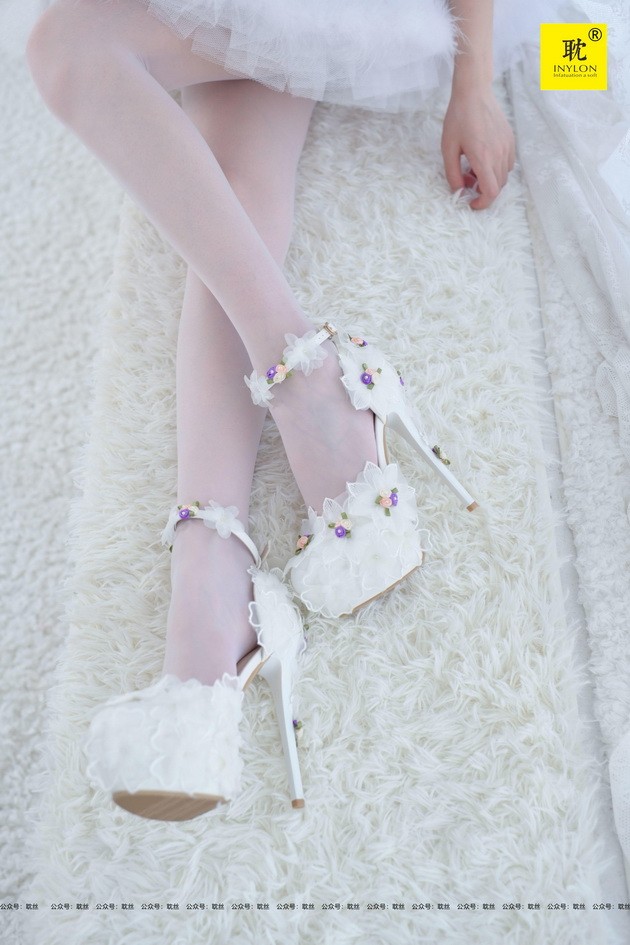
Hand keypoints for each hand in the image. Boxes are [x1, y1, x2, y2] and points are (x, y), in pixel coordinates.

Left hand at [441, 85, 515, 210]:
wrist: (474, 93)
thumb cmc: (458, 119)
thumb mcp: (448, 149)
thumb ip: (452, 173)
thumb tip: (459, 190)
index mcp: (483, 157)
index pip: (491, 192)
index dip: (483, 203)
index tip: (472, 203)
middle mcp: (499, 154)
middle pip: (498, 186)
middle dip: (483, 191)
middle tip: (467, 181)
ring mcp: (507, 147)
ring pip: (504, 176)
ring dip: (490, 179)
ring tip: (474, 168)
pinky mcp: (510, 140)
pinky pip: (508, 164)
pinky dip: (497, 169)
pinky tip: (484, 158)